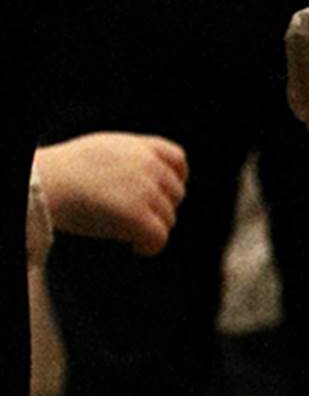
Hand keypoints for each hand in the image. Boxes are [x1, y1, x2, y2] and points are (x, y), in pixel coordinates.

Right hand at [35, 134, 187, 253]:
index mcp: (138, 146)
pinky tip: (137, 248)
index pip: (177, 158)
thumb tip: (144, 179)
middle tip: (142, 220)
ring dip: (153, 229)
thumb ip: (129, 160)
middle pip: (175, 193)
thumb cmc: (60, 172)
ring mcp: (145, 190)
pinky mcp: (137, 215)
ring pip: (168, 218)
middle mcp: (148, 166)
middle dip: (162, 208)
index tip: (169, 193)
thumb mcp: (102, 150)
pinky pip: (159, 237)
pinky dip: (151, 246)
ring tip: (132, 235)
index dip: (178, 178)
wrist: (43, 184)